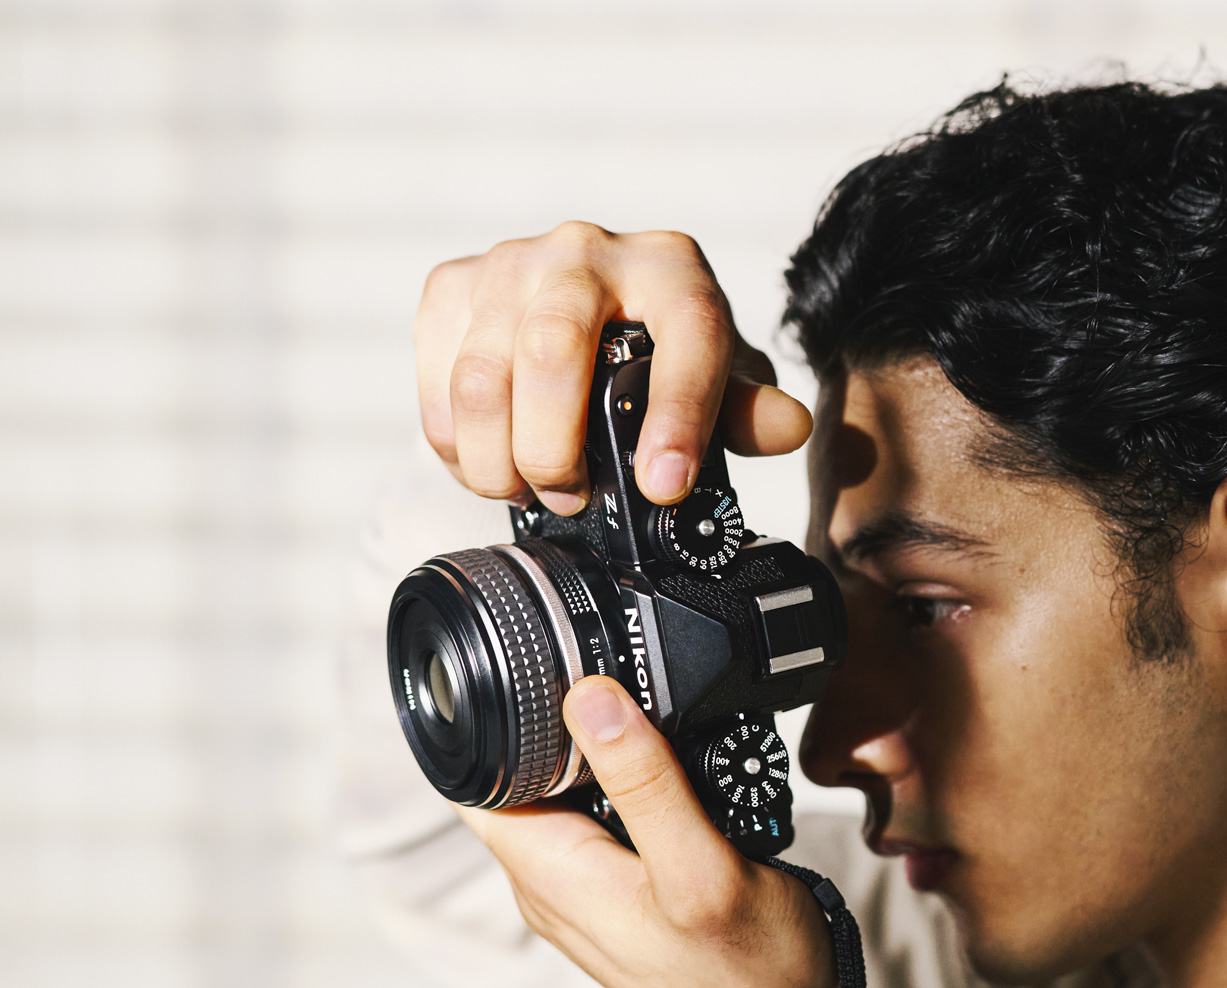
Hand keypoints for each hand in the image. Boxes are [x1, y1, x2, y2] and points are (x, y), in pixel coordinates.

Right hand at [414, 223, 812, 512]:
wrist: (587, 306)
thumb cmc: (658, 351)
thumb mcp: (715, 378)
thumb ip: (746, 408)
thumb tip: (788, 427)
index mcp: (672, 269)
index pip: (686, 334)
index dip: (677, 416)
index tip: (665, 485)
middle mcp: (588, 250)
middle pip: (552, 349)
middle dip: (556, 448)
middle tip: (571, 498)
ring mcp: (512, 262)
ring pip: (481, 374)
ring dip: (499, 458)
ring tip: (528, 491)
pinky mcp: (453, 285)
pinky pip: (438, 379)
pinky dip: (456, 444)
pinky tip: (489, 464)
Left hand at [459, 676, 835, 987]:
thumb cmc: (746, 974)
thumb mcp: (701, 868)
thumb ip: (645, 784)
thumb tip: (589, 697)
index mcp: (547, 869)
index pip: (474, 771)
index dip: (493, 709)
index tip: (537, 657)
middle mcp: (550, 878)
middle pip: (519, 771)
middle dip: (556, 719)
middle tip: (612, 668)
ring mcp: (584, 886)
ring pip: (564, 791)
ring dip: (598, 750)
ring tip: (651, 714)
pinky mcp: (621, 889)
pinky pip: (602, 817)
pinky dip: (628, 782)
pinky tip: (674, 765)